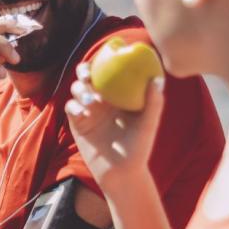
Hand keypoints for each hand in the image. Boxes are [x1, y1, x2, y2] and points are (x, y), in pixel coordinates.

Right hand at [65, 63, 164, 193]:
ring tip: (89, 99)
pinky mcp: (77, 123)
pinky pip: (71, 108)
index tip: (107, 55)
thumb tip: (157, 78)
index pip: (109, 71)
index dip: (105, 60)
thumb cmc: (139, 149)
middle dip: (84, 70)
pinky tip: (82, 111)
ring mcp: (88, 111)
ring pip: (77, 90)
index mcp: (119, 96)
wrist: (120, 173)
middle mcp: (102, 100)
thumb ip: (154, 103)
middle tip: (89, 73)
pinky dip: (74, 106)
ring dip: (79, 89)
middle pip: (88, 77)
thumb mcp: (148, 126)